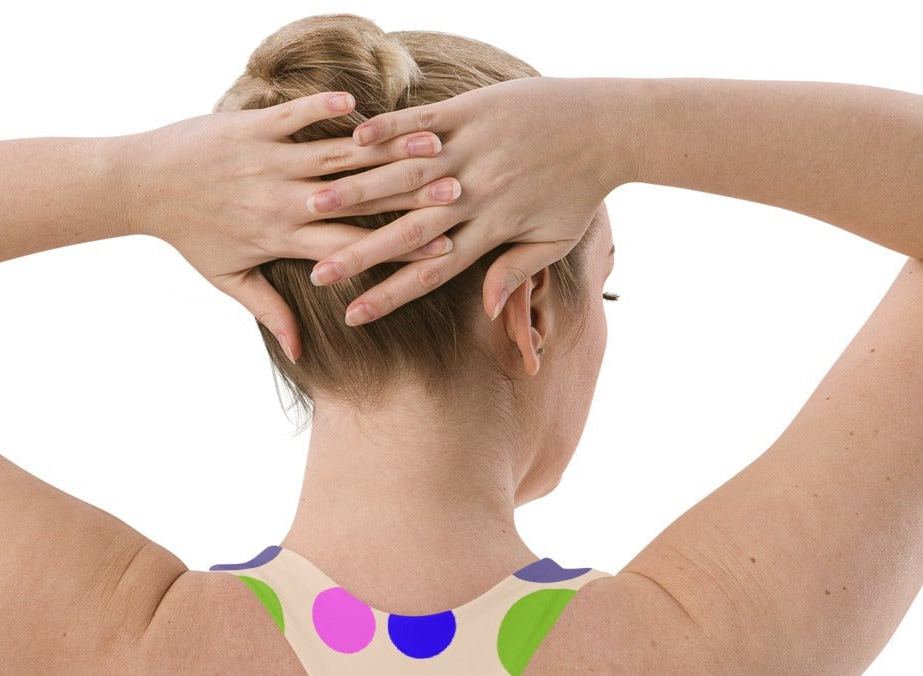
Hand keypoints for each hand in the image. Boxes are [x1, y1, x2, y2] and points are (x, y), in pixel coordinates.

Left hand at [121, 90, 461, 360]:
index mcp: (282, 239)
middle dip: (406, 194)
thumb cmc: (190, 236)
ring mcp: (268, 159)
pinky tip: (360, 106)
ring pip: (335, 156)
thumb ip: (271, 310)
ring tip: (427, 144)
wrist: (143, 183)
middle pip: (356, 199)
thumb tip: (299, 351)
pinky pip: (298, 115)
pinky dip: (328, 109)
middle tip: (453, 187)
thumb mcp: (229, 280)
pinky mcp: (252, 125)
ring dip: (383, 149)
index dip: (397, 246)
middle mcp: (281, 200)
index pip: (350, 246)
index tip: (440, 246)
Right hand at [303, 77, 634, 324]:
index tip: (352, 318)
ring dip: (358, 192)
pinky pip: (422, 124)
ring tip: (313, 205)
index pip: (429, 274)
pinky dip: (388, 133)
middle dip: (359, 254)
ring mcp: (473, 150)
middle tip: (316, 273)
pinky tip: (352, 141)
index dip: (388, 297)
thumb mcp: (554, 241)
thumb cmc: (581, 190)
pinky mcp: (474, 110)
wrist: (609, 126)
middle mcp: (476, 195)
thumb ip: (516, 272)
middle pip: (407, 233)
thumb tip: (486, 308)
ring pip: (404, 178)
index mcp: (491, 232)